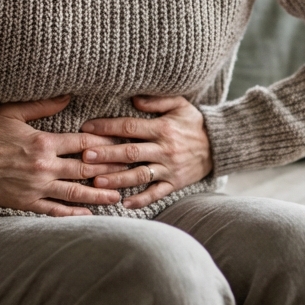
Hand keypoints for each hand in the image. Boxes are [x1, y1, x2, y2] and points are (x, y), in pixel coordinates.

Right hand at [0, 96, 128, 216]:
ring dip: (98, 194)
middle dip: (110, 170)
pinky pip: (54, 211)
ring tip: (119, 196)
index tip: (123, 144)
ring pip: (74, 192)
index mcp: (44, 142)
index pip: (83, 143)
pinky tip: (89, 215)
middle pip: (85, 168)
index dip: (105, 144)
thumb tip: (70, 96)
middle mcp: (44, 166)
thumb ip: (44, 105)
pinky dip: (73, 214)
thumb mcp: (13, 111)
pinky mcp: (25, 202)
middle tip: (131, 171)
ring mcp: (36, 187)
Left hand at [80, 96, 213, 209]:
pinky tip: (124, 204)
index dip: (107, 128)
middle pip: (131, 152)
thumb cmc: (194, 122)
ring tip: (97, 182)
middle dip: (107, 155)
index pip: (130, 127)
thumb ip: (157, 101)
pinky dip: (141, 200)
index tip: (87, 128)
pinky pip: (157, 193)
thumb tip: (134, 100)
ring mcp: (170, 168)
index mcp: (163, 128)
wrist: (219, 145)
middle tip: (85, 157)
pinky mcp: (175, 183)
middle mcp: (165, 149)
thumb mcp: (180, 104)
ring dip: (118, 179)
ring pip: (140, 175)